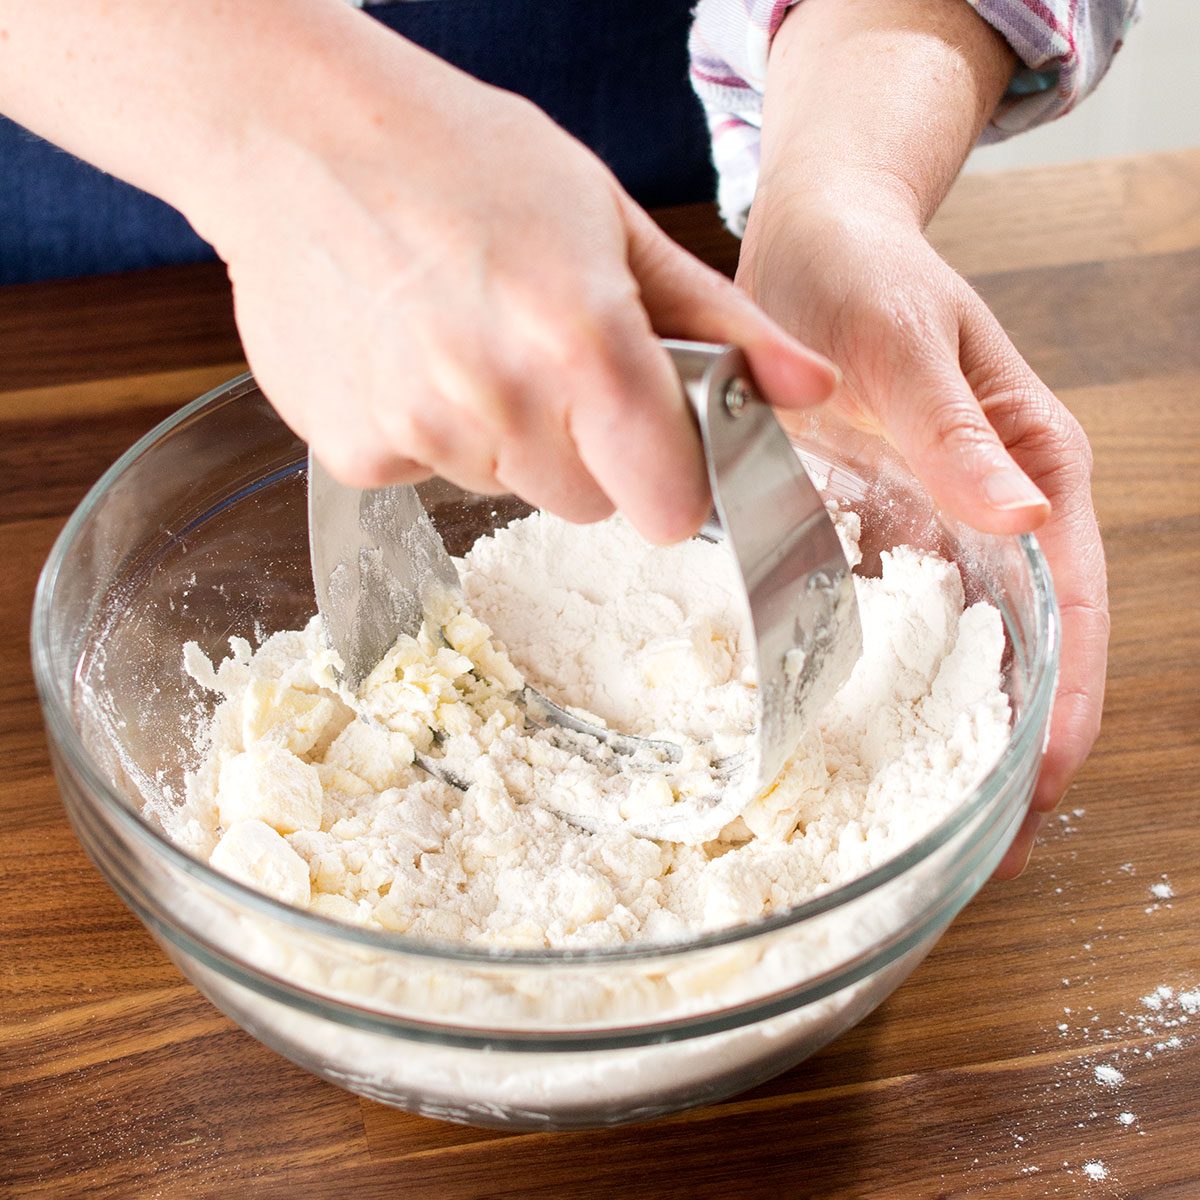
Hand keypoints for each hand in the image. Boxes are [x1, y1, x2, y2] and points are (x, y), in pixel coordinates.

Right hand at [191, 27, 837, 544]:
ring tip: (467, 337)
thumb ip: (720, 323)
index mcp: (586, 342)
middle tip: (544, 356)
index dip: (669, 481)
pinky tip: (406, 353)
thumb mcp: (612, 222)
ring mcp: (418, 431)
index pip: (669, 507)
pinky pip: (426, 475)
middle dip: (584, 452)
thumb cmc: (465, 159)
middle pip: (585, 505)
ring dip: (504, 438)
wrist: (297, 131)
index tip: (654, 445)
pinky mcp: (352, 451)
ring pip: (505, 488)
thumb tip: (810, 390)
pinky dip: (426, 433)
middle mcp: (502, 400)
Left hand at [737, 194, 1108, 874]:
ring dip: (938, 728)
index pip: (1071, 608)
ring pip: (952, 648)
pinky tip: (842, 729)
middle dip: (1005, 748)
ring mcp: (932, 525)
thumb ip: (959, 430)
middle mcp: (992, 510)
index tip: (1035, 791)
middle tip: (976, 850)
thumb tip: (1028, 519)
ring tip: (904, 815)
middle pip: (1020, 649)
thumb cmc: (868, 273)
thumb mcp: (910, 340)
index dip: (1061, 704)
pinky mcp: (872, 526)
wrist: (810, 244)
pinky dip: (874, 677)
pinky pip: (881, 617)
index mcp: (1035, 468)